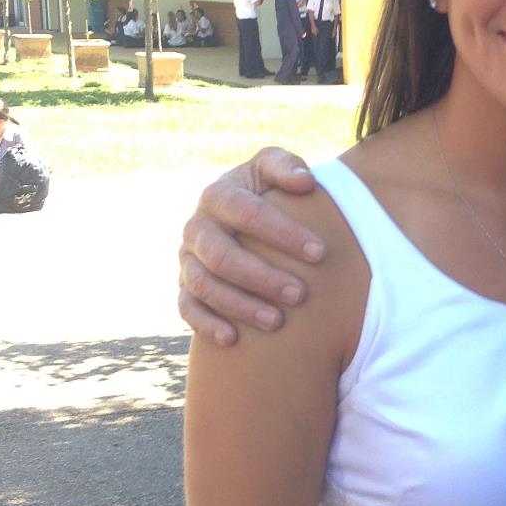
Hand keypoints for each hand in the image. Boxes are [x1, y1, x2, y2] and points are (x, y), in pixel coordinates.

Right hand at [178, 147, 322, 344]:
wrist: (242, 219)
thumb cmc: (267, 192)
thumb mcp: (273, 170)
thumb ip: (286, 166)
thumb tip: (304, 182)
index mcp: (218, 195)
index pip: (247, 213)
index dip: (283, 233)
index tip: (320, 254)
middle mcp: (197, 228)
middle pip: (222, 256)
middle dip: (261, 277)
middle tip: (301, 295)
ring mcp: (187, 259)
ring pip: (203, 285)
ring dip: (239, 305)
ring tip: (277, 322)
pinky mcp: (185, 287)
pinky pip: (187, 308)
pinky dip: (206, 324)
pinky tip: (233, 339)